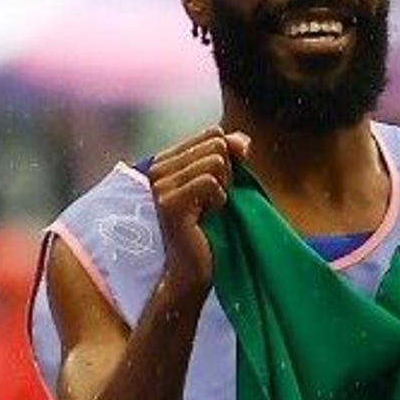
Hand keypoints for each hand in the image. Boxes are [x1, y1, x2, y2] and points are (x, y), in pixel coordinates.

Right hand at [138, 129, 250, 289]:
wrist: (195, 266)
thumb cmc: (212, 223)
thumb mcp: (225, 182)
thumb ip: (232, 154)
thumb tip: (242, 139)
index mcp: (167, 159)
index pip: (213, 133)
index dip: (230, 156)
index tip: (219, 183)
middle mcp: (157, 169)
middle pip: (217, 145)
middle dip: (228, 172)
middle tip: (214, 199)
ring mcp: (159, 185)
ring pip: (215, 161)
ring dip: (224, 187)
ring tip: (209, 208)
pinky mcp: (168, 204)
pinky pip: (209, 182)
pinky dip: (219, 199)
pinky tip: (207, 215)